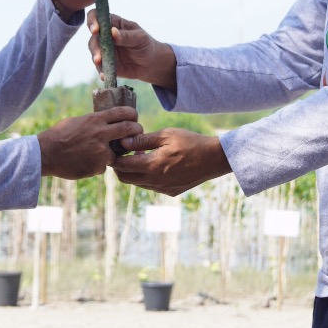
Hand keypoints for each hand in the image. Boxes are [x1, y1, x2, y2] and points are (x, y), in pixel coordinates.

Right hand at [37, 107, 142, 179]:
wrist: (45, 155)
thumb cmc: (58, 136)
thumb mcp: (77, 121)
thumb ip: (93, 122)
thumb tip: (105, 121)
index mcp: (95, 120)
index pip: (123, 112)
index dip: (132, 114)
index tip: (134, 117)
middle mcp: (101, 134)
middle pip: (130, 129)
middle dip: (137, 130)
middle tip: (137, 132)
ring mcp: (101, 152)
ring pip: (118, 151)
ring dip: (114, 152)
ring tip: (100, 151)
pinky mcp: (98, 167)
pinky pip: (105, 165)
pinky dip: (99, 164)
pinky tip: (86, 162)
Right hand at [88, 12, 176, 88]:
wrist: (150, 63)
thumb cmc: (145, 44)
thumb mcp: (140, 38)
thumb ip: (127, 36)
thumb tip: (112, 32)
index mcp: (113, 23)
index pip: (97, 16)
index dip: (93, 20)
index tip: (96, 29)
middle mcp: (105, 35)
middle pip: (94, 36)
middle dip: (95, 44)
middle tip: (99, 52)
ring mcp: (104, 50)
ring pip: (94, 51)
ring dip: (95, 56)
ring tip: (99, 62)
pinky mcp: (105, 63)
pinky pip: (100, 66)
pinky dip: (101, 71)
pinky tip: (104, 75)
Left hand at [112, 128, 229, 195]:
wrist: (213, 159)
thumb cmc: (190, 142)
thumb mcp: (166, 135)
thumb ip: (142, 140)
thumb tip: (123, 142)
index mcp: (152, 165)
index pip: (122, 166)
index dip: (114, 157)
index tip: (114, 148)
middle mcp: (155, 181)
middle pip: (126, 179)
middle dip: (120, 167)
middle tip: (124, 153)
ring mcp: (163, 189)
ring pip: (138, 184)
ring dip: (134, 172)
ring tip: (141, 156)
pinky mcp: (170, 192)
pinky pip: (151, 186)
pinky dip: (147, 177)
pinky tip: (155, 164)